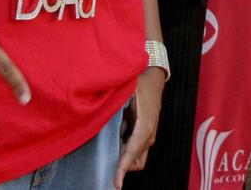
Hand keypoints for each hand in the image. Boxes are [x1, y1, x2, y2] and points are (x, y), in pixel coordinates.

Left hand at [114, 67, 163, 186]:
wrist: (153, 72)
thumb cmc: (138, 80)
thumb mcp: (124, 93)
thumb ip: (112, 110)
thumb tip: (97, 123)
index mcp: (145, 125)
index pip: (132, 153)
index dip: (122, 169)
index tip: (115, 184)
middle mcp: (150, 132)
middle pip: (136, 162)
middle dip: (123, 165)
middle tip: (106, 157)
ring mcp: (150, 132)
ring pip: (137, 155)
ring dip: (123, 156)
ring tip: (110, 142)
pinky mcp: (147, 130)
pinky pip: (135, 147)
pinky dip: (125, 147)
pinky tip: (116, 133)